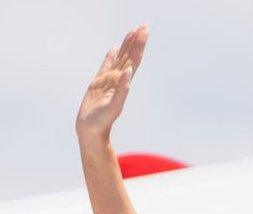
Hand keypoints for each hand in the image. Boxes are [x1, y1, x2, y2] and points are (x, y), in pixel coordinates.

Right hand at [75, 24, 148, 140]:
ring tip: (132, 32)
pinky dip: (111, 56)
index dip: (139, 45)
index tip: (144, 31)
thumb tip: (128, 71)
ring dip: (127, 45)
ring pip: (120, 58)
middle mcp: (118, 79)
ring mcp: (108, 81)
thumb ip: (122, 89)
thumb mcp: (114, 106)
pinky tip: (114, 49)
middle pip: (129, 56)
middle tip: (144, 26)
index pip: (134, 60)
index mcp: (123, 82)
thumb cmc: (102, 121)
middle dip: (136, 41)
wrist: (91, 131)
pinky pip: (106, 66)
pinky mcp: (98, 84)